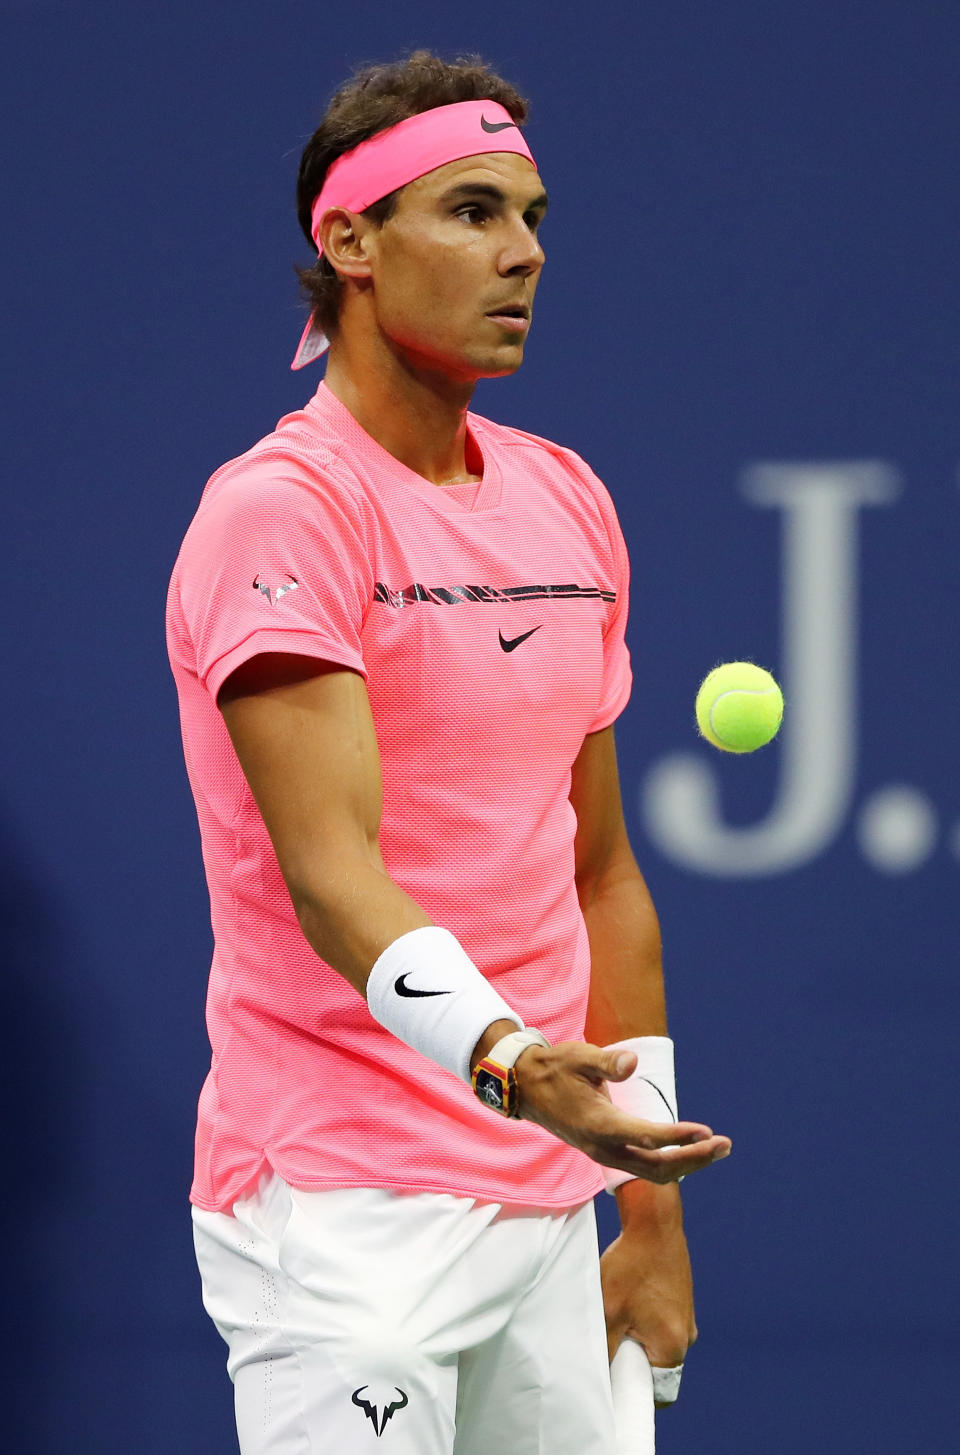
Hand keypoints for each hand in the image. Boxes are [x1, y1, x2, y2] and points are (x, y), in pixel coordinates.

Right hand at [515, 1042, 730, 1182]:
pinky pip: (644, 1168)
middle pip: (657, 1167)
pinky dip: (671, 1163)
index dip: (679, 1137)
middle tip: (725, 1144)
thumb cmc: (556, 1068)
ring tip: (716, 1149)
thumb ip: (606, 1062)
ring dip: (687, 1164)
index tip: (708, 1132)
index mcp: (599, 1125)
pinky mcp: (606, 1153)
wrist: (527, 1089)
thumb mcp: (579, 1057)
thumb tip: (632, 1063)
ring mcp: (604, 1155)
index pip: (647, 1138)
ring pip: (653, 1173)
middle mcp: (603, 1148)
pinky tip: (690, 1151)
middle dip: (694, 1158)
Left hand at [601, 1184, 696, 1402]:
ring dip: (635, 1334)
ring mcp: (686, 1316)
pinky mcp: (681, 1300)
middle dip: (631, 1358)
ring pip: (656, 1342)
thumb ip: (606, 1349)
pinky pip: (661, 1322)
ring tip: (617, 1313)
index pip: (657, 1392)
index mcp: (673, 1346)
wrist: (653, 1223)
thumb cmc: (631, 1266)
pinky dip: (643, 1317)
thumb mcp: (609, 1312)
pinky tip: (627, 1298)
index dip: (632, 1388)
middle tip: (610, 1339)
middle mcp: (687, 1335)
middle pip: (655, 1367)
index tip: (612, 1377)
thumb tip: (598, 1376)